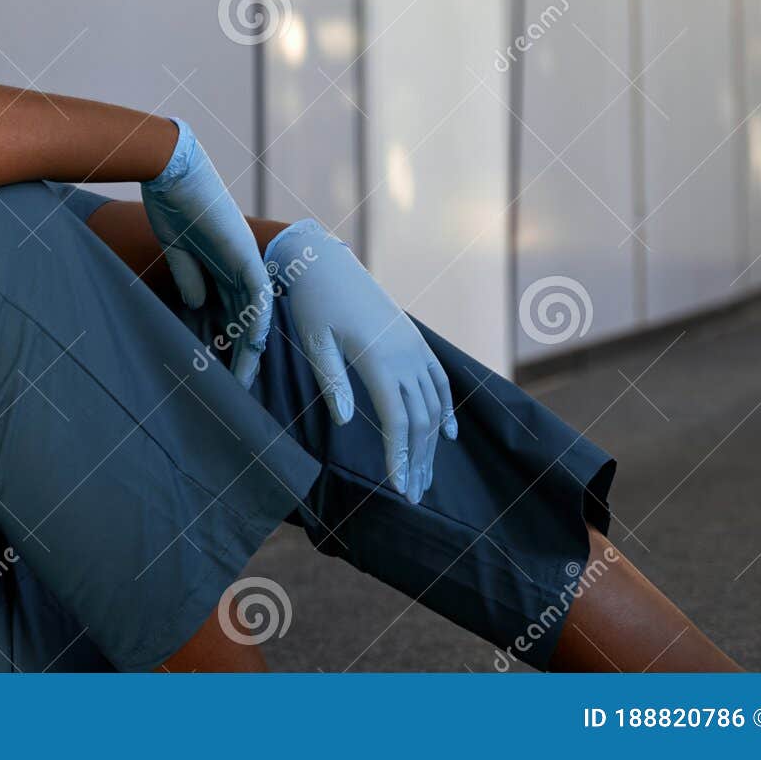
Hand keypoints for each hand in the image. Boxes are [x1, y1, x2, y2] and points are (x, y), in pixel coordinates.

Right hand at [141, 119, 271, 385]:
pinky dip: (257, 318)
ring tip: (245, 379)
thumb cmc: (169, 201)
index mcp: (219, 264)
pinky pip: (257, 292)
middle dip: (241, 355)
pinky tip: (255, 343)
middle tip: (237, 389)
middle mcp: (236, 265)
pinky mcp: (244, 252)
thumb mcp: (176, 249)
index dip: (224, 342)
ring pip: (253, 313)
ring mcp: (243, 259)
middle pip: (243, 319)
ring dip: (250, 347)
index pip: (227, 312)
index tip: (217, 372)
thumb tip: (197, 306)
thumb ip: (189, 276)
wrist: (171, 168)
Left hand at [265, 219, 455, 503]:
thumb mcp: (314, 342)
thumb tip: (348, 423)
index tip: (398, 487)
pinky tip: (447, 434)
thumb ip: (333, 382)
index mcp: (378, 359)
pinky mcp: (414, 340)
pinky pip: (439, 380)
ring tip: (425, 476)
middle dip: (418, 460)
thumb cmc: (313, 304)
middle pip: (421, 419)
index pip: (397, 419)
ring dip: (431, 443)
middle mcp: (405, 355)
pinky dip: (446, 409)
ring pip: (433, 404)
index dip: (400, 456)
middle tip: (412, 495)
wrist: (326, 263)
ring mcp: (414, 347)